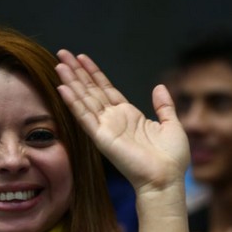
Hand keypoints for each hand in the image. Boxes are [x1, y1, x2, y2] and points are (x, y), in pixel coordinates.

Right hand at [55, 51, 190, 194]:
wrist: (167, 178)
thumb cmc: (172, 157)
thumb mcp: (171, 125)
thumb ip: (163, 106)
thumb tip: (159, 86)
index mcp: (130, 116)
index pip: (107, 89)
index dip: (94, 74)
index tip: (82, 58)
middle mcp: (115, 120)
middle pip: (92, 91)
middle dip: (78, 72)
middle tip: (63, 53)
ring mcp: (106, 128)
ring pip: (85, 100)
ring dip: (71, 82)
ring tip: (60, 64)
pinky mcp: (102, 138)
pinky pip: (84, 117)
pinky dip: (73, 102)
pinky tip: (63, 88)